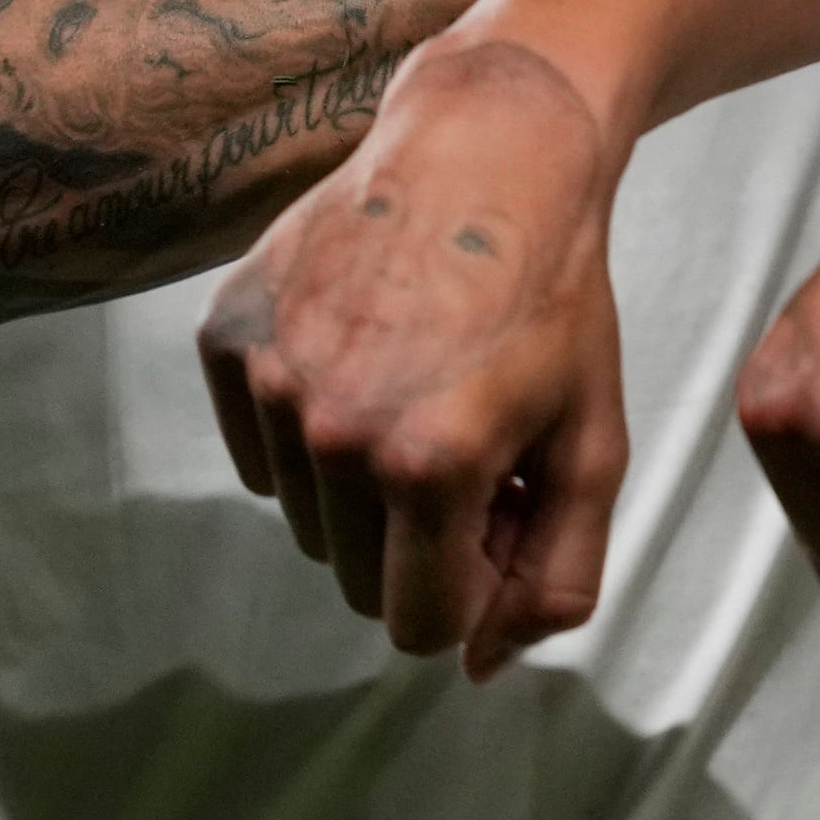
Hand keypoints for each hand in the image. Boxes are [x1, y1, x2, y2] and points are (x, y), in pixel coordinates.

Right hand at [198, 41, 631, 679]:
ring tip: (427, 389)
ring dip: (364, 485)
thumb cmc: (556, 301)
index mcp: (430, 465)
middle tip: (477, 445)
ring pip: (306, 520)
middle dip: (422, 541)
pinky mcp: (227, 341)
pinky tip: (371, 352)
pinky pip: (258, 453)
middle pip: (359, 582)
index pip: (422, 628)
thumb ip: (556, 578)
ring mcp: (270, 383)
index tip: (508, 517)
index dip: (475, 588)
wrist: (490, 149)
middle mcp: (332, 431)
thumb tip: (475, 671)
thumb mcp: (592, 442)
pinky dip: (310, 431)